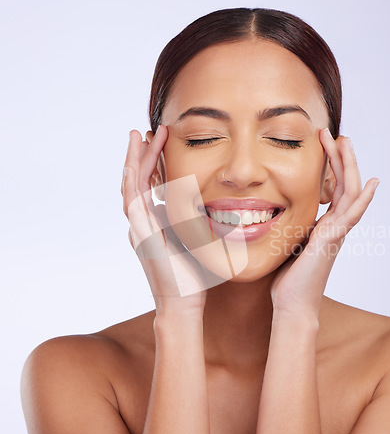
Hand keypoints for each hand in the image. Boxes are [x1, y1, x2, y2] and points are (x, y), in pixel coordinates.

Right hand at [121, 125, 206, 316]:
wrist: (183, 302)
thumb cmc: (193, 277)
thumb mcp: (196, 241)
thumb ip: (195, 222)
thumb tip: (213, 205)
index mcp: (155, 223)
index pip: (152, 186)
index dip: (155, 164)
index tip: (162, 142)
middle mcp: (143, 223)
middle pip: (138, 181)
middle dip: (142, 155)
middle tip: (148, 130)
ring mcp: (139, 228)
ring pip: (131, 185)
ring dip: (136, 159)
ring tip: (140, 135)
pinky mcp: (141, 234)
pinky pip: (132, 201)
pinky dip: (132, 179)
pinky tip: (135, 161)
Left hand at [270, 129, 379, 318]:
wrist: (292, 304)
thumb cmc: (288, 278)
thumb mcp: (288, 243)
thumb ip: (291, 226)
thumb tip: (277, 213)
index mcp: (324, 225)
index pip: (333, 188)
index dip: (330, 165)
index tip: (322, 144)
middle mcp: (334, 226)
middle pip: (344, 184)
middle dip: (340, 157)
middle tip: (334, 133)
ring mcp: (336, 233)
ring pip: (350, 193)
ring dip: (349, 166)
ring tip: (344, 141)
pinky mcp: (332, 240)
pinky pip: (352, 215)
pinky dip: (363, 198)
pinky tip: (372, 182)